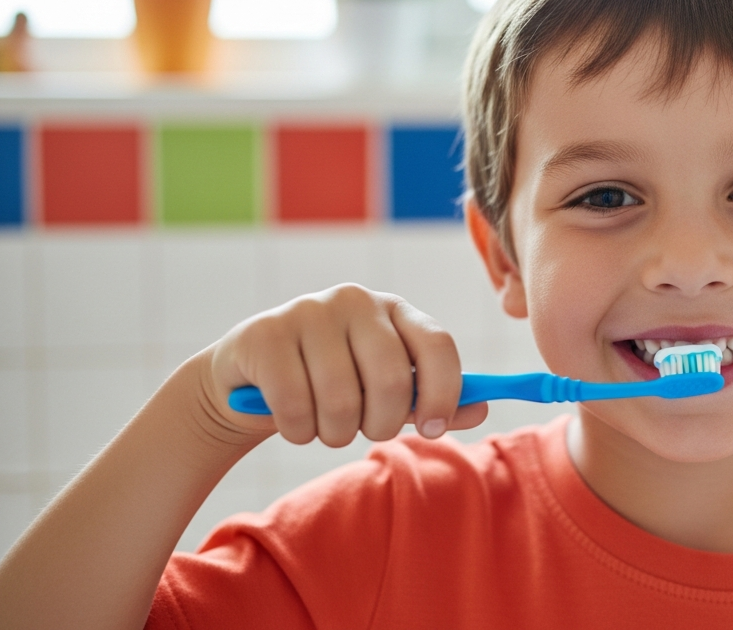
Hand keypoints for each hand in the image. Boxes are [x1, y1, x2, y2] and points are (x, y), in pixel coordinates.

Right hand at [200, 284, 485, 446]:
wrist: (250, 380)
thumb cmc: (333, 386)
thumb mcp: (388, 393)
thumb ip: (434, 400)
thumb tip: (481, 409)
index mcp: (396, 310)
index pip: (438, 344)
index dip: (445, 393)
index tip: (433, 429)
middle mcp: (356, 300)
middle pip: (393, 379)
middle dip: (380, 424)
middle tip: (362, 430)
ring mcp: (309, 311)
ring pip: (342, 401)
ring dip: (334, 433)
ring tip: (323, 423)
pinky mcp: (265, 333)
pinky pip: (295, 406)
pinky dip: (298, 430)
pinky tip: (291, 419)